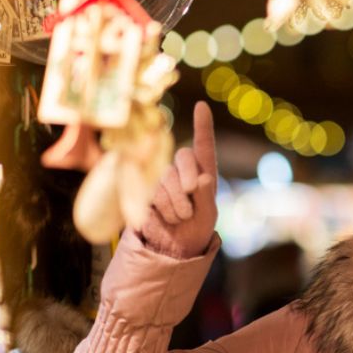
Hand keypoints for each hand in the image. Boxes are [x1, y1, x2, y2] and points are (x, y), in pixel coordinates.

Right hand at [137, 101, 218, 258]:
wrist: (173, 247)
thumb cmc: (197, 228)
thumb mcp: (208, 215)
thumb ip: (206, 197)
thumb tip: (203, 179)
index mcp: (203, 172)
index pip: (204, 146)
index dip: (203, 126)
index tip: (201, 106)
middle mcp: (182, 171)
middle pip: (183, 157)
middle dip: (188, 179)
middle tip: (191, 203)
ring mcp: (161, 179)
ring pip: (166, 177)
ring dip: (176, 202)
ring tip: (181, 217)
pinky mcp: (144, 191)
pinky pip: (152, 192)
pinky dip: (163, 208)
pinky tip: (166, 219)